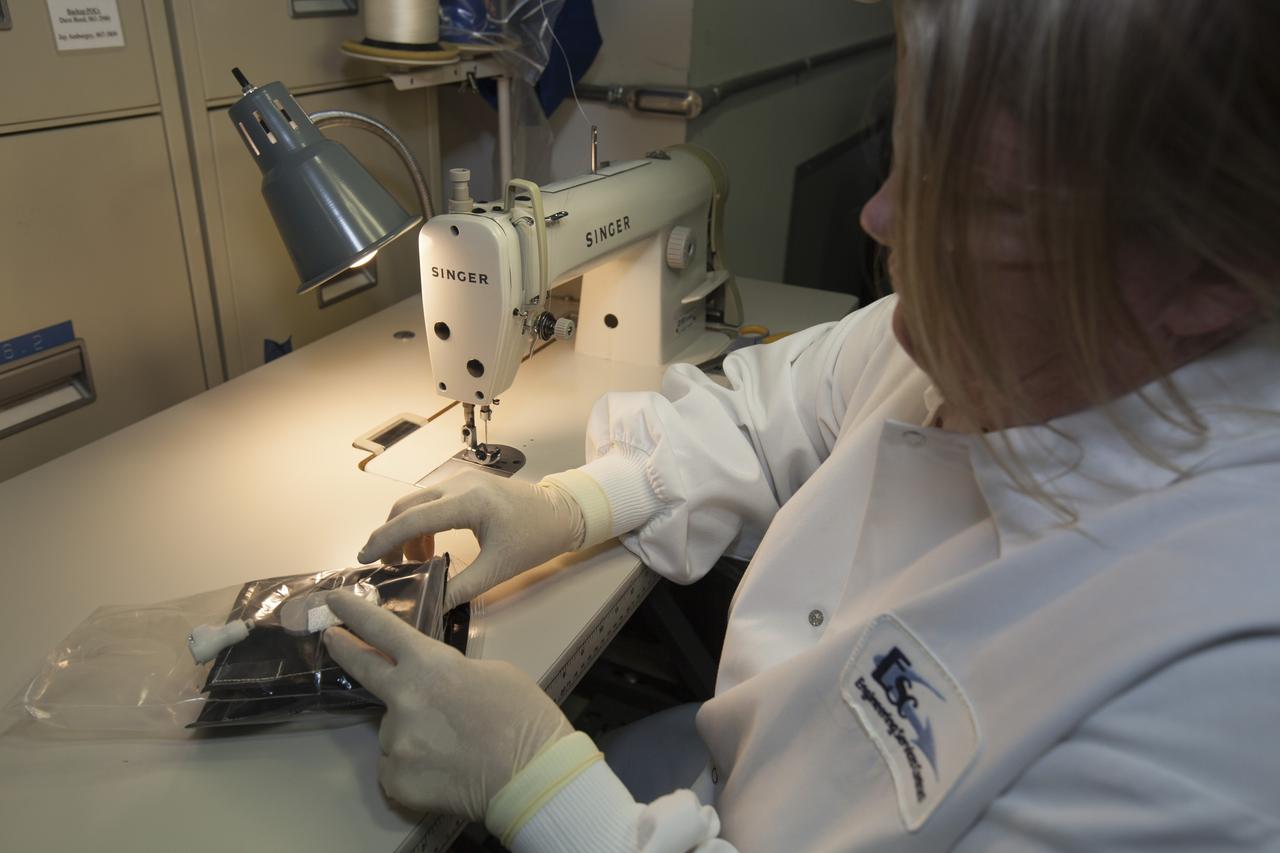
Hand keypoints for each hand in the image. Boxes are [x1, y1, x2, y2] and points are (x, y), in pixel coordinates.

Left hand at [323, 592, 573, 820]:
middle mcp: (403, 698)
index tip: (335, 601)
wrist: (533, 776)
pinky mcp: (395, 778)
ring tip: (451, 748)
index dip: (355, 612)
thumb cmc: (524, 717)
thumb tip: (438, 689)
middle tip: (331, 638)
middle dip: (344, 648)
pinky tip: (444, 772)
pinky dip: (414, 768)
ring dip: (412, 733)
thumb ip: (453, 674)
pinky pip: (396, 766)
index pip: (382, 630)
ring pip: (393, 730)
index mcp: (430, 665)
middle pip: (363, 668)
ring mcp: (395, 740)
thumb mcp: (494, 673)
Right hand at [359, 472, 586, 608]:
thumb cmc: (536, 538)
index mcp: (469, 502)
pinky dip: (421, 525)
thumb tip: (431, 604)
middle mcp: (460, 484)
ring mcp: (462, 481)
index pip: (413, 518)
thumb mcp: (498, 569)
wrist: (563, 512)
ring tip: (412, 565)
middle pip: (406, 507)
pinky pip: (431, 503)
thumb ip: (460, 587)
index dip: (385, 539)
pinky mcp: (465, 485)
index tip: (365, 559)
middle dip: (389, 536)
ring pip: (416, 504)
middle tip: (383, 566)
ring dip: (406, 532)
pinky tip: (428, 551)